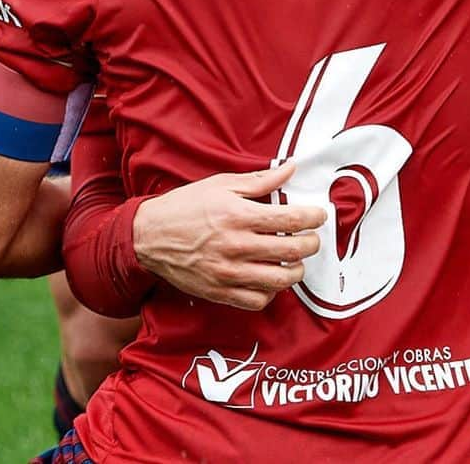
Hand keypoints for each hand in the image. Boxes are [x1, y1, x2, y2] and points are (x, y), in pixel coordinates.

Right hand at [132, 161, 325, 311]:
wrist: (149, 236)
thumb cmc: (186, 206)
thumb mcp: (221, 185)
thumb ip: (260, 181)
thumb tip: (290, 169)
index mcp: (238, 215)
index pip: (290, 220)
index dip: (313, 218)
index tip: (320, 216)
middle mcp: (236, 246)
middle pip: (291, 251)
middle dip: (311, 244)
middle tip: (313, 239)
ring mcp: (228, 273)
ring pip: (279, 280)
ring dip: (297, 271)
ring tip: (296, 261)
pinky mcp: (220, 292)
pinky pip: (257, 300)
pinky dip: (271, 292)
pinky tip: (271, 278)